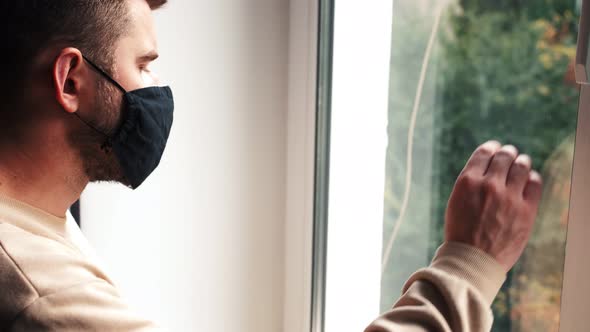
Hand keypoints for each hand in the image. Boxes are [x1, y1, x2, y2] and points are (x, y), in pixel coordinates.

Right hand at [445, 141, 542, 271]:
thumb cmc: (461, 231)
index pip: (485, 152)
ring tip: (521, 164)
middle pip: (505, 156)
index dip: (492, 148)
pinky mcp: (526, 211)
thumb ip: (472, 182)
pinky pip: (535, 183)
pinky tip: (528, 180)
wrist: (473, 260)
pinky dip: (532, 178)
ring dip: (521, 162)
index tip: (495, 148)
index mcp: (467, 182)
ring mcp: (510, 198)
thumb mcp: (456, 200)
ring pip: (522, 166)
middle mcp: (489, 185)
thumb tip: (491, 166)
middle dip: (508, 153)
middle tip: (509, 155)